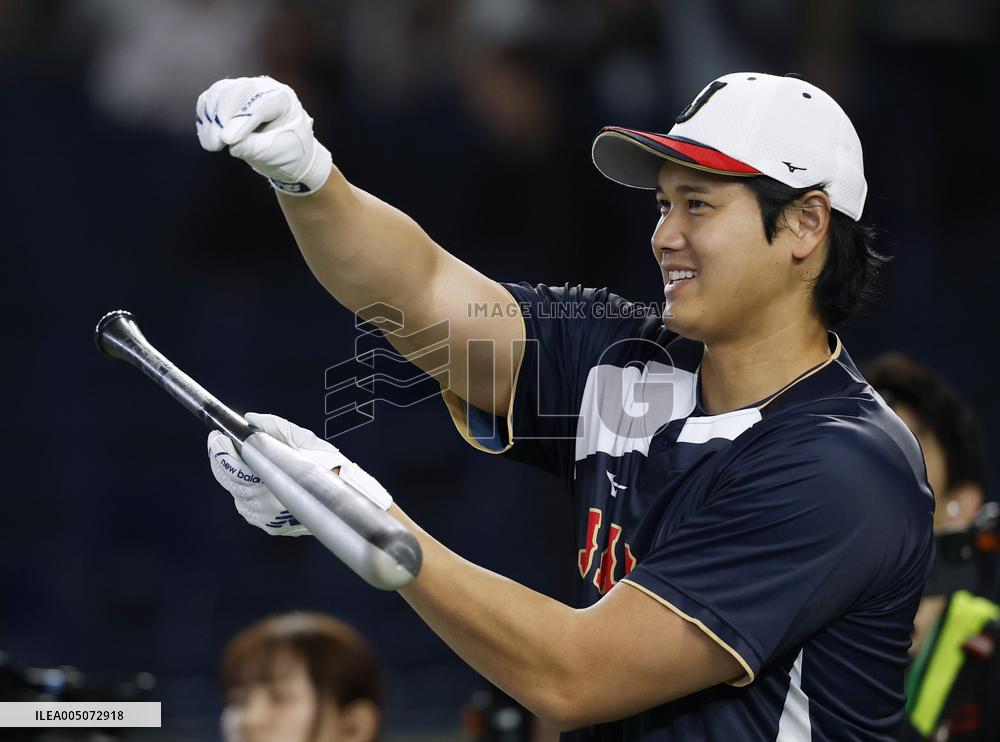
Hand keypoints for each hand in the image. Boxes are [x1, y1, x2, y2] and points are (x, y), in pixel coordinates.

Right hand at [195, 76, 332, 194]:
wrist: (287, 155)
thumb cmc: (289, 153)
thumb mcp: (276, 154)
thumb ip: (253, 147)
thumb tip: (227, 140)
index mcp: (283, 98)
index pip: (259, 104)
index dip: (241, 121)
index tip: (228, 140)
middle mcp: (262, 88)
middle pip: (235, 91)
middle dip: (222, 117)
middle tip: (217, 144)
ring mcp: (243, 90)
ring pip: (218, 93)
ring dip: (211, 119)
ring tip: (212, 145)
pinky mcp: (227, 99)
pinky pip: (209, 101)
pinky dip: (204, 119)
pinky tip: (208, 138)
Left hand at [208, 412, 391, 535]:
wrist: (348, 499)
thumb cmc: (328, 467)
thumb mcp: (304, 440)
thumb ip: (275, 429)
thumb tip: (250, 420)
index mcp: (274, 481)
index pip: (236, 467)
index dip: (222, 451)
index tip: (217, 436)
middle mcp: (267, 505)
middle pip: (231, 482)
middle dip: (223, 460)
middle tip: (219, 442)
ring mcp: (268, 519)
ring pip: (237, 496)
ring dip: (233, 477)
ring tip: (238, 458)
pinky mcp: (271, 527)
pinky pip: (248, 508)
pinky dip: (245, 493)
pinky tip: (253, 479)